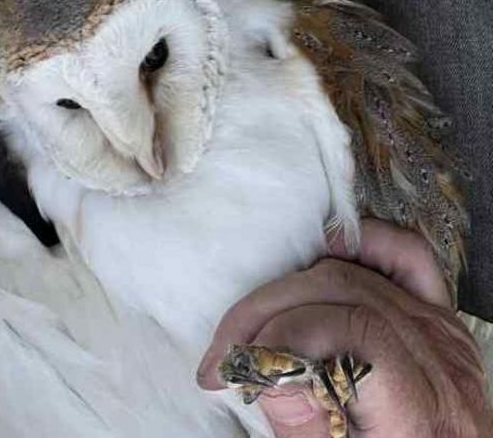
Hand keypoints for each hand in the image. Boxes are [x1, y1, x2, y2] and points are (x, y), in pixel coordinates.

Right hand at [198, 219, 492, 436]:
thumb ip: (299, 420)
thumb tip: (261, 365)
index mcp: (419, 407)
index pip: (346, 329)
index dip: (280, 336)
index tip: (234, 366)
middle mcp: (436, 358)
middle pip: (339, 291)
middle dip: (265, 311)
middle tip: (225, 349)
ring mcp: (438, 329)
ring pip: (352, 269)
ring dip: (286, 287)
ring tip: (253, 325)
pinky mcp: (436, 312)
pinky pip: (405, 253)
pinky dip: (358, 244)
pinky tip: (315, 261)